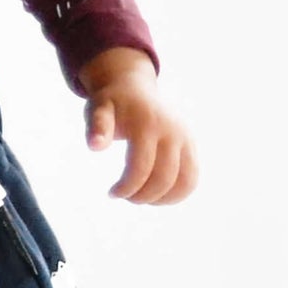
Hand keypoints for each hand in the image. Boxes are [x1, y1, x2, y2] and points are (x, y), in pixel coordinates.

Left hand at [78, 50, 197, 203]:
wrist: (133, 88)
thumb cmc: (111, 104)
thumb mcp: (97, 109)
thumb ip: (97, 127)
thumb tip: (94, 146)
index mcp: (147, 124)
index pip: (141, 168)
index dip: (126, 187)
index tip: (111, 193)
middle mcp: (172, 131)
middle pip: (164, 178)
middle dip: (142, 196)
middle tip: (125, 196)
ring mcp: (185, 138)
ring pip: (185, 181)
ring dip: (163, 199)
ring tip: (142, 198)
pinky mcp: (191, 145)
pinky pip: (192, 178)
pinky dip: (177, 194)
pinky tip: (156, 197)